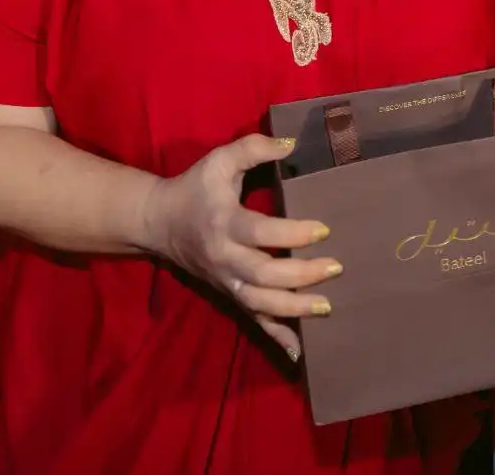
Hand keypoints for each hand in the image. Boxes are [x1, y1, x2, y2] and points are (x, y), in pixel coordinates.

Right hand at [138, 133, 340, 360]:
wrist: (158, 223)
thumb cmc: (195, 188)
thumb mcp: (219, 161)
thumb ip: (253, 148)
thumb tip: (291, 143)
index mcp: (224, 224)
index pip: (260, 233)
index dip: (292, 235)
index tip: (323, 230)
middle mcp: (225, 259)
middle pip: (263, 276)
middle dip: (301, 276)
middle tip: (336, 268)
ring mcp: (227, 282)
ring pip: (260, 304)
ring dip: (294, 310)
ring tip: (328, 308)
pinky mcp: (230, 296)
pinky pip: (254, 321)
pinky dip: (277, 338)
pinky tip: (302, 353)